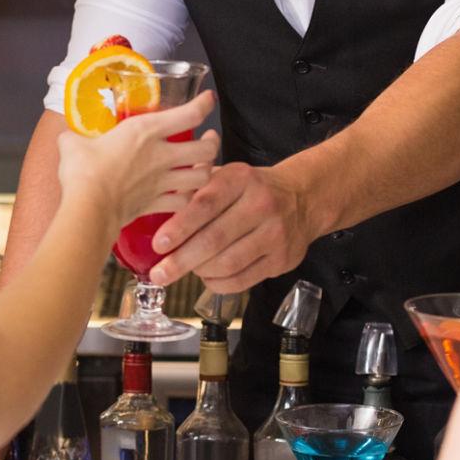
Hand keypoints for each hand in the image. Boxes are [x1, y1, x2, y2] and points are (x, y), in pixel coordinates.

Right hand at [55, 91, 218, 227]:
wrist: (88, 208)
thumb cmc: (83, 172)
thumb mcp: (74, 144)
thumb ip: (76, 137)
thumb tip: (68, 138)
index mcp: (145, 131)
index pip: (189, 113)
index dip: (204, 104)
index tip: (206, 99)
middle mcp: (161, 155)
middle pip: (206, 149)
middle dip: (212, 143)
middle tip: (208, 139)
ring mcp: (162, 182)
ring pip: (202, 177)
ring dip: (205, 171)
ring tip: (201, 167)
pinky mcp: (157, 204)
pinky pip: (183, 202)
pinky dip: (187, 200)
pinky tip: (183, 195)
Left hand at [144, 161, 315, 291]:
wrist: (302, 198)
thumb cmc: (250, 189)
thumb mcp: (225, 176)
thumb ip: (193, 188)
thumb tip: (157, 206)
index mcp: (241, 179)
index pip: (206, 204)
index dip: (180, 226)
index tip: (159, 244)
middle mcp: (262, 204)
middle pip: (215, 239)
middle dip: (182, 260)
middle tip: (159, 273)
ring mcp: (275, 234)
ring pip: (228, 263)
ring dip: (199, 271)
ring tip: (183, 270)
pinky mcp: (282, 259)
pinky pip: (242, 279)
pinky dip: (218, 283)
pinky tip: (206, 277)